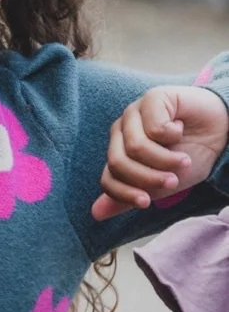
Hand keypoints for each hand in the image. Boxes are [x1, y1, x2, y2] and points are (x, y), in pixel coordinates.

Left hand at [92, 86, 228, 220]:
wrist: (222, 132)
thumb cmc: (191, 155)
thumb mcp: (162, 185)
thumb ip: (131, 197)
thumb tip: (95, 213)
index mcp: (119, 152)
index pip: (108, 179)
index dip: (125, 194)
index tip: (147, 202)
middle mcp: (122, 132)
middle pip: (118, 164)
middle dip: (148, 178)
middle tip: (173, 180)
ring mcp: (135, 113)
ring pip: (136, 147)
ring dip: (165, 160)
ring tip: (183, 159)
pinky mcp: (152, 98)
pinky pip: (155, 128)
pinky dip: (173, 135)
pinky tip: (181, 128)